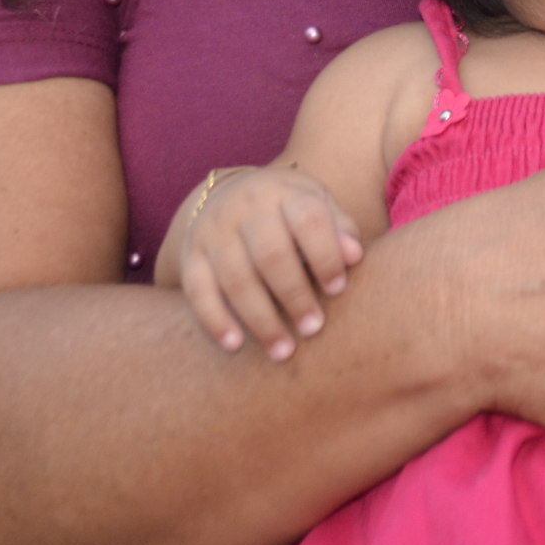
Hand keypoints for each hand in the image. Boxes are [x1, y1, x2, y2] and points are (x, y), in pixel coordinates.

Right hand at [174, 165, 364, 360]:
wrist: (228, 195)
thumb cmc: (289, 212)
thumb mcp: (317, 206)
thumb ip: (340, 229)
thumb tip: (355, 256)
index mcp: (285, 193)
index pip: (308, 220)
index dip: (325, 255)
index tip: (338, 290)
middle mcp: (245, 207)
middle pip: (270, 253)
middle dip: (294, 295)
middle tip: (313, 329)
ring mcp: (213, 231)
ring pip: (235, 278)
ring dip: (260, 319)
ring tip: (283, 351)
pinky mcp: (189, 254)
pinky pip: (197, 291)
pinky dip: (216, 320)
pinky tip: (236, 345)